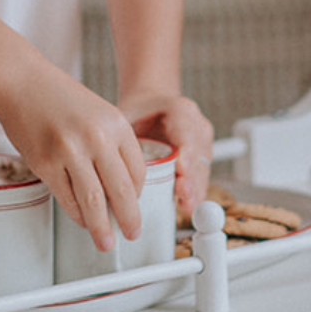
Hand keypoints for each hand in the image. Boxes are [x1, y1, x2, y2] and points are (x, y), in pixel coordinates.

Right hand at [0, 58, 145, 251]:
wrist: (20, 80)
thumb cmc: (58, 96)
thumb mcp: (98, 112)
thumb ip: (111, 144)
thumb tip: (119, 186)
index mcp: (117, 124)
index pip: (138, 171)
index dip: (138, 195)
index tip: (135, 205)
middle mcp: (97, 138)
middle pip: (122, 191)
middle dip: (130, 218)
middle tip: (133, 234)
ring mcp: (70, 151)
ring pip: (94, 202)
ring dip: (102, 227)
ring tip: (106, 242)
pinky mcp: (45, 163)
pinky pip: (67, 198)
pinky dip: (76, 214)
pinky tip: (81, 220)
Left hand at [118, 91, 213, 219]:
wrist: (151, 105)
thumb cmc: (139, 110)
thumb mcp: (128, 115)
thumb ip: (124, 136)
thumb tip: (108, 164)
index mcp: (181, 110)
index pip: (186, 133)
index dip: (185, 154)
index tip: (181, 170)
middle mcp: (197, 126)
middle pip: (198, 156)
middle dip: (191, 178)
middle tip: (182, 194)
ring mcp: (203, 144)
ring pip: (202, 170)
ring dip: (194, 189)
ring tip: (185, 205)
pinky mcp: (202, 159)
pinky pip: (200, 179)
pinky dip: (194, 193)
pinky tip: (186, 205)